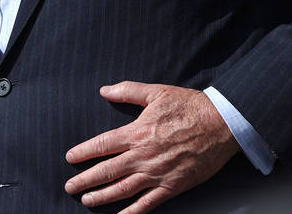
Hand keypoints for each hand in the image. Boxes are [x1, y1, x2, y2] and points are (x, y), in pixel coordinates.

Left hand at [63, 82, 239, 212]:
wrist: (221, 124)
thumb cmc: (189, 106)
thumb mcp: (156, 92)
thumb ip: (128, 91)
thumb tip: (104, 90)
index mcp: (137, 133)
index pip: (102, 145)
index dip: (83, 153)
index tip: (70, 158)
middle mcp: (143, 156)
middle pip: (107, 171)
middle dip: (85, 180)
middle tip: (70, 186)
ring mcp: (157, 173)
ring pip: (123, 190)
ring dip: (102, 197)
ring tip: (87, 201)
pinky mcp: (172, 186)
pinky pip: (148, 203)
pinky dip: (132, 212)